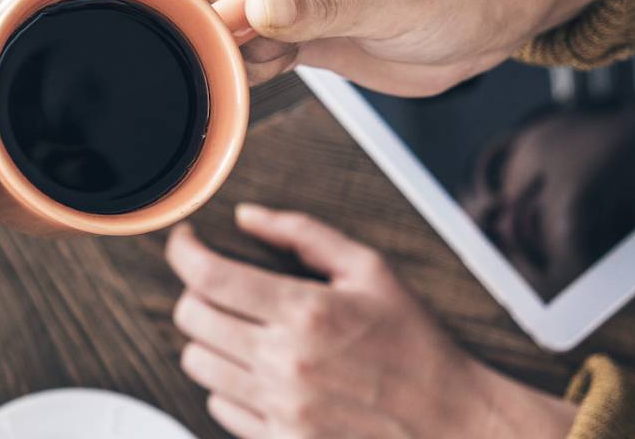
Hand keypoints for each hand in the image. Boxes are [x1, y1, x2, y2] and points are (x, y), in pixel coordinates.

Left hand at [166, 204, 576, 438]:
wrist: (450, 423)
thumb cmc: (415, 346)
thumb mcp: (371, 271)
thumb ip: (304, 235)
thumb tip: (248, 216)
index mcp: (307, 312)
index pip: (208, 276)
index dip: (183, 251)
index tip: (185, 243)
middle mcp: (285, 361)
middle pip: (191, 317)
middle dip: (197, 292)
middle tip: (220, 287)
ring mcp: (280, 407)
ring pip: (197, 362)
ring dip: (209, 339)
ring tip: (242, 330)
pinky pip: (218, 406)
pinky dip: (228, 384)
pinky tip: (258, 371)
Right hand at [187, 0, 605, 95]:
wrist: (485, 21)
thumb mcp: (392, 2)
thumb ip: (320, 7)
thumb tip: (255, 7)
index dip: (224, 20)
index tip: (245, 56)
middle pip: (210, 0)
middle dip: (226, 41)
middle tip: (276, 61)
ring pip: (219, 28)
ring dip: (238, 58)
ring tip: (290, 61)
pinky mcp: (285, 24)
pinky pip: (241, 48)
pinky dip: (250, 68)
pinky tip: (285, 68)